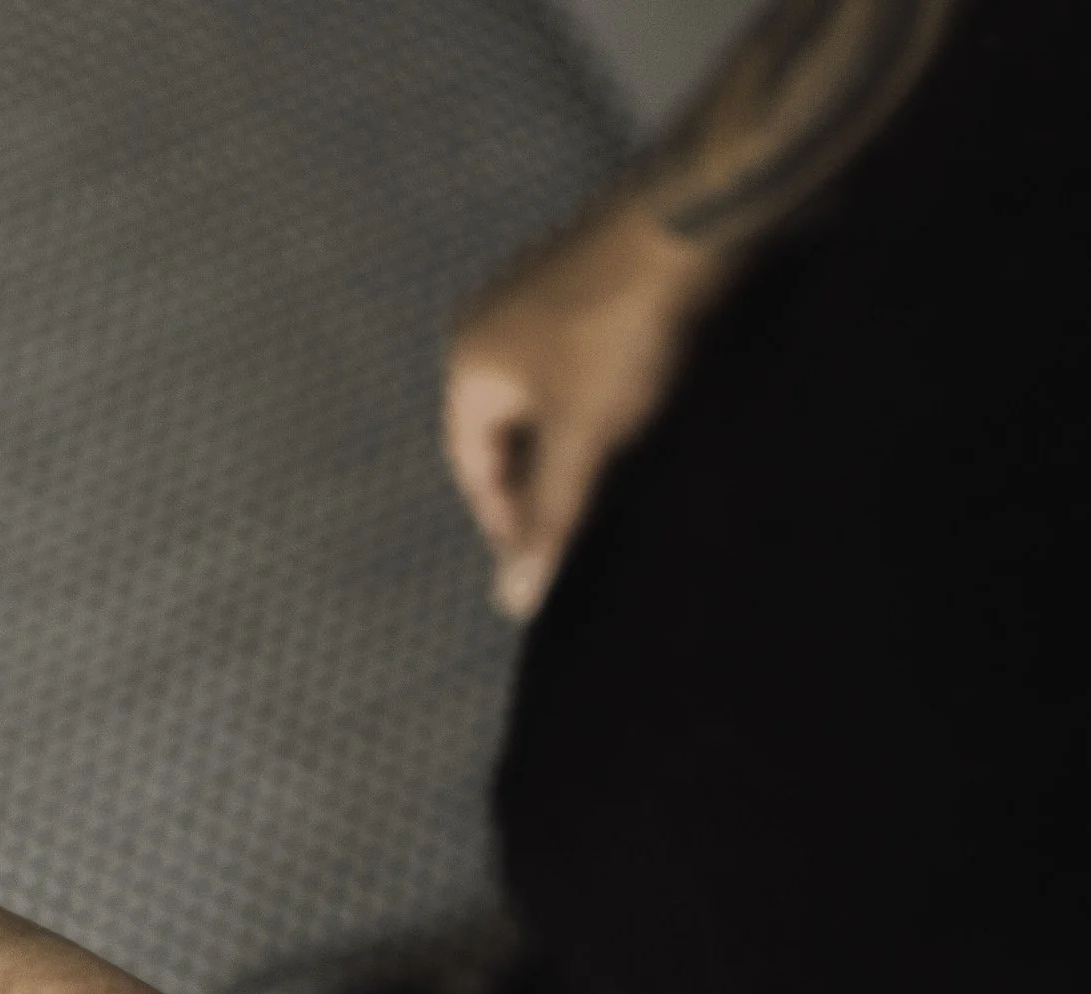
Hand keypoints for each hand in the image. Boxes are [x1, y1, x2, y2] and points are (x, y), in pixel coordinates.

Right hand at [443, 198, 722, 618]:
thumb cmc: (626, 322)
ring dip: (587, 440)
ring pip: (558, 398)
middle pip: (514, 433)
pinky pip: (594, 362)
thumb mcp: (584, 438)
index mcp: (470, 359)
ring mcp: (549, 298)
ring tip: (632, 473)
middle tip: (594, 524)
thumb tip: (515, 598)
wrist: (702, 217)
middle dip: (551, 479)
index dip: (507, 519)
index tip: (548, 558)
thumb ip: (551, 519)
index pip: (473, 465)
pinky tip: (660, 415)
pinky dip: (618, 398)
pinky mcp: (603, 282)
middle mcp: (497, 324)